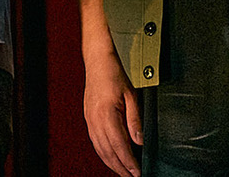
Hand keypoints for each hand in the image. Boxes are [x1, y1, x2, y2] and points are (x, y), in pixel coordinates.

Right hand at [83, 47, 142, 176]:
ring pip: (100, 150)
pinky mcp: (88, 119)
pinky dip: (104, 153)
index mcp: (107, 115)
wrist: (97, 62)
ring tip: (123, 172)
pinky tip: (111, 157)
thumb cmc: (113, 74)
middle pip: (108, 153)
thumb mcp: (131, 96)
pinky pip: (95, 142)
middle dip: (120, 168)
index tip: (137, 172)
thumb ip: (135, 120)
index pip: (120, 147)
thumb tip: (139, 141)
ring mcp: (90, 121)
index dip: (129, 162)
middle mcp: (95, 121)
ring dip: (112, 163)